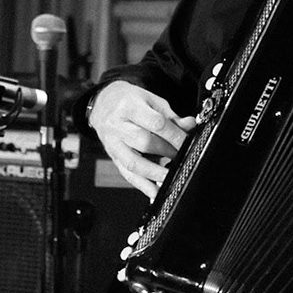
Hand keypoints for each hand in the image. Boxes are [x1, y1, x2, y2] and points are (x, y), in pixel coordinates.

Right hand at [89, 80, 197, 196]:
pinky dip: (142, 185)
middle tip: (181, 156)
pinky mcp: (113, 157)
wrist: (103, 103)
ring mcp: (113, 143)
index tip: (187, 142)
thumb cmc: (128, 101)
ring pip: (133, 162)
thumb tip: (189, 126)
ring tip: (170, 178)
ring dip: (155, 173)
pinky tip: (155, 192)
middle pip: (144, 143)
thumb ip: (171, 116)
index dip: (174, 135)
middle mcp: (117, 125)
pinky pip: (127, 174)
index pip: (155, 123)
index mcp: (129, 106)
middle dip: (167, 152)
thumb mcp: (151, 101)